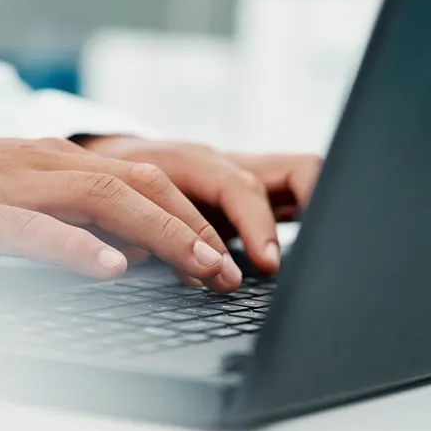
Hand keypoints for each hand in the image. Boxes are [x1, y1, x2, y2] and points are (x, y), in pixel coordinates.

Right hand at [0, 137, 243, 290]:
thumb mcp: (30, 209)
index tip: (223, 257)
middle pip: (141, 186)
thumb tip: (132, 253)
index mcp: (61, 163)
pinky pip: (36, 228)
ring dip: (161, 235)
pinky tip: (112, 270)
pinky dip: (78, 248)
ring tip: (201, 269)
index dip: (192, 218)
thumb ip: (81, 225)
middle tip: (230, 271)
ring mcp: (15, 185)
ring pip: (104, 199)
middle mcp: (48, 164)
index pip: (146, 182)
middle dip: (194, 229)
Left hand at [83, 136, 322, 274]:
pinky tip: (301, 250)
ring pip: (302, 176)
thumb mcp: (125, 207)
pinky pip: (290, 196)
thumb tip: (182, 270)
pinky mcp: (248, 190)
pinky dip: (301, 219)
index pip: (240, 187)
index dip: (257, 225)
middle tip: (293, 262)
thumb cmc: (117, 183)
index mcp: (194, 161)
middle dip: (309, 212)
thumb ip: (150, 234)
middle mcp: (227, 163)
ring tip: (313, 256)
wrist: (117, 160)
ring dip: (314, 212)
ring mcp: (243, 173)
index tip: (267, 264)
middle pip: (295, 170)